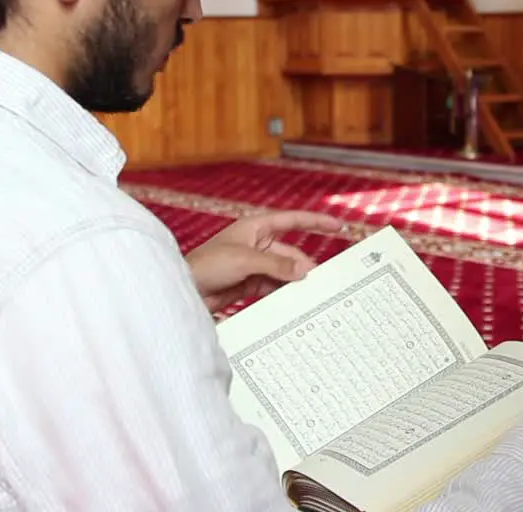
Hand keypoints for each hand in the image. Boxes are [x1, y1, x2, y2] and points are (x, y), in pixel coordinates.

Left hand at [186, 211, 344, 311]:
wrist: (185, 290)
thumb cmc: (206, 265)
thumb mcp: (245, 261)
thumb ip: (277, 265)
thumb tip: (304, 270)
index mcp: (255, 228)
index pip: (292, 221)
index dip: (315, 222)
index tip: (337, 224)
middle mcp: (256, 244)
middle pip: (290, 252)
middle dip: (303, 265)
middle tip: (320, 280)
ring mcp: (254, 265)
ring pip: (283, 271)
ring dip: (293, 281)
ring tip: (308, 293)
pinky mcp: (249, 283)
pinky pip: (273, 286)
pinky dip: (282, 292)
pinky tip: (291, 301)